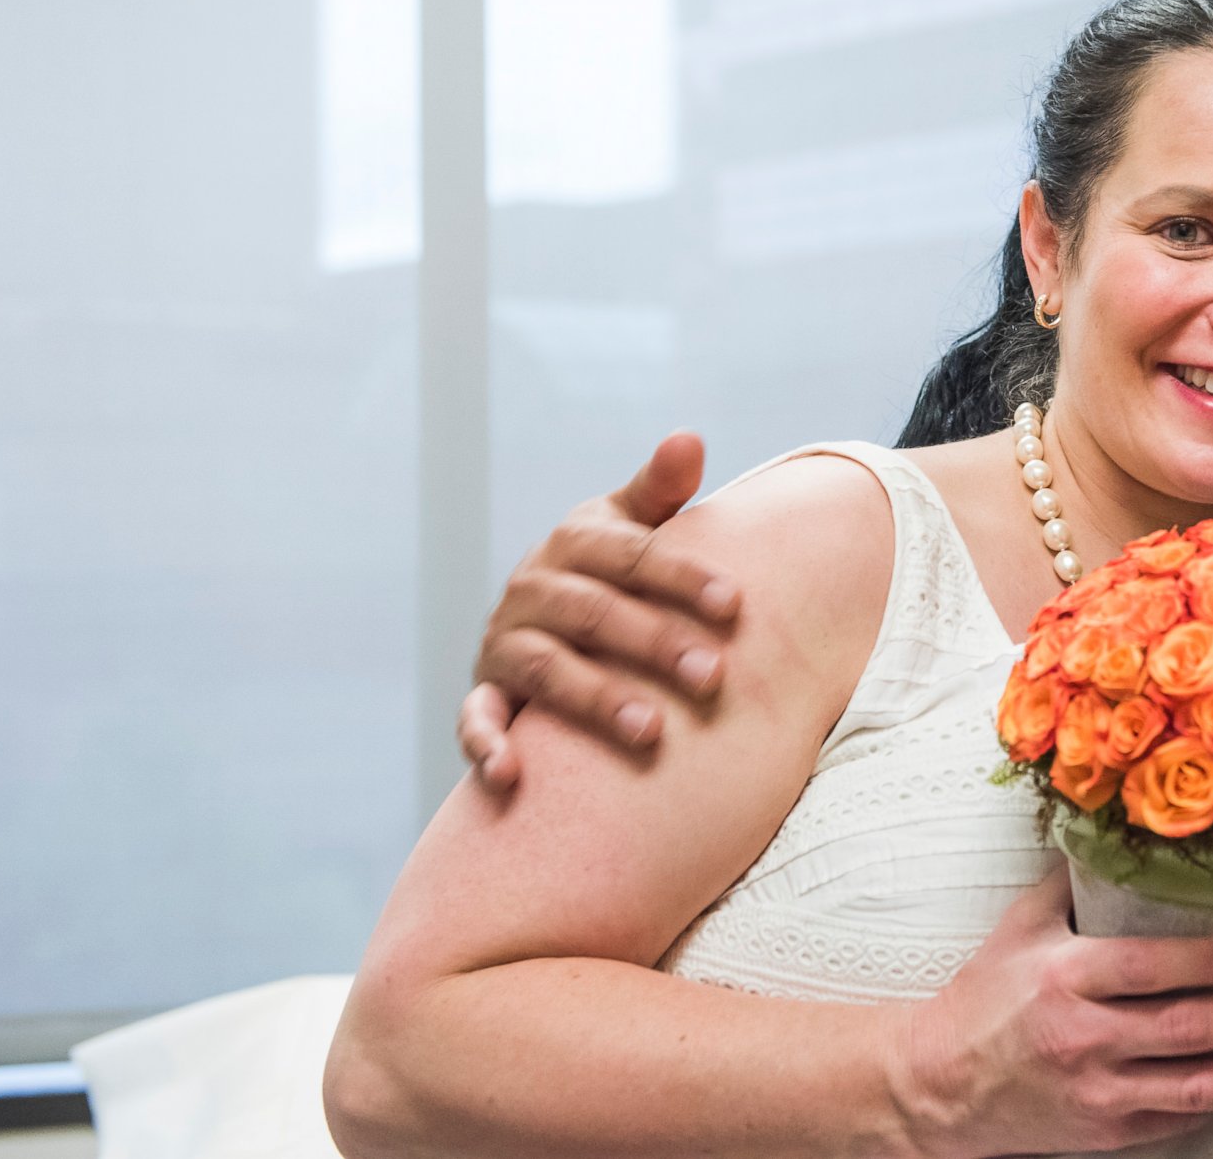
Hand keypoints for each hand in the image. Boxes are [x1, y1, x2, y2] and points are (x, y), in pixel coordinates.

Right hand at [458, 432, 736, 789]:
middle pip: (595, 613)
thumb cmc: (610, 569)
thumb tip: (690, 437)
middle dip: (656, 644)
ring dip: (595, 699)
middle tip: (714, 678)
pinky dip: (485, 744)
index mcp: (574, 541)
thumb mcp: (631, 525)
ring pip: (546, 667)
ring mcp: (504, 640)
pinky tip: (511, 775)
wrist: (542, 614)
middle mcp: (532, 587)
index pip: (633, 555)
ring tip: (652, 731)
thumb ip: (660, 489)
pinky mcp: (485, 689)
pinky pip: (475, 718)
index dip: (683, 577)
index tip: (737, 605)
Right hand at [886, 869, 1212, 1157]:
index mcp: (1064, 977)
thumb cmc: (981, 1000)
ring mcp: (1095, 1093)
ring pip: (1195, 1086)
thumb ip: (1069, 883)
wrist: (936, 1086)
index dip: (1212, 961)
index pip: (1152, 968)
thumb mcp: (1018, 928)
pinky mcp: (1101, 1133)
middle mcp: (1083, 1037)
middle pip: (1188, 1029)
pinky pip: (1174, 1121)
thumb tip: (1115, 831)